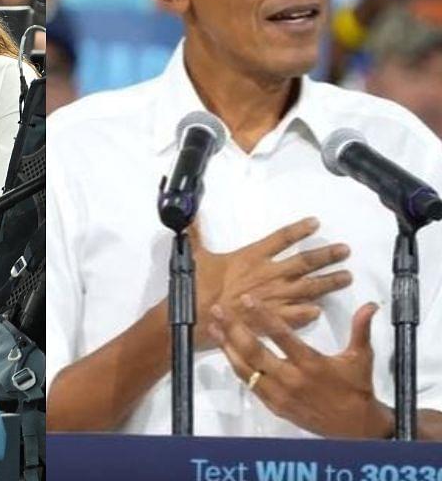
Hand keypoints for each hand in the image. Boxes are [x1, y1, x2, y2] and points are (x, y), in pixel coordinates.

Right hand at [192, 217, 351, 349]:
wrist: (198, 317)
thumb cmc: (196, 287)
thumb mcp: (196, 256)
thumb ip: (196, 235)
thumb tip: (190, 217)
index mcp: (251, 256)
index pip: (281, 238)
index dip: (299, 229)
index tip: (315, 223)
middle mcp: (269, 274)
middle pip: (304, 261)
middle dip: (327, 255)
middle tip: (345, 251)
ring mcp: (274, 297)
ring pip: (309, 287)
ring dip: (329, 282)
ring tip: (346, 277)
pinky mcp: (273, 319)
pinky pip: (298, 314)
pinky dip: (310, 312)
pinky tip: (321, 310)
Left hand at [209, 295, 391, 438]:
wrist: (355, 427)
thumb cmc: (356, 389)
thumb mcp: (361, 358)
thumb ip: (360, 330)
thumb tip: (370, 305)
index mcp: (311, 364)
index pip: (281, 336)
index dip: (263, 316)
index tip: (247, 299)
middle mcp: (291, 378)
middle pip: (254, 351)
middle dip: (233, 329)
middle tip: (218, 310)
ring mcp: (279, 394)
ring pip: (245, 368)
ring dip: (227, 347)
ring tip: (214, 328)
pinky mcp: (274, 405)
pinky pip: (249, 384)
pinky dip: (236, 367)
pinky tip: (227, 352)